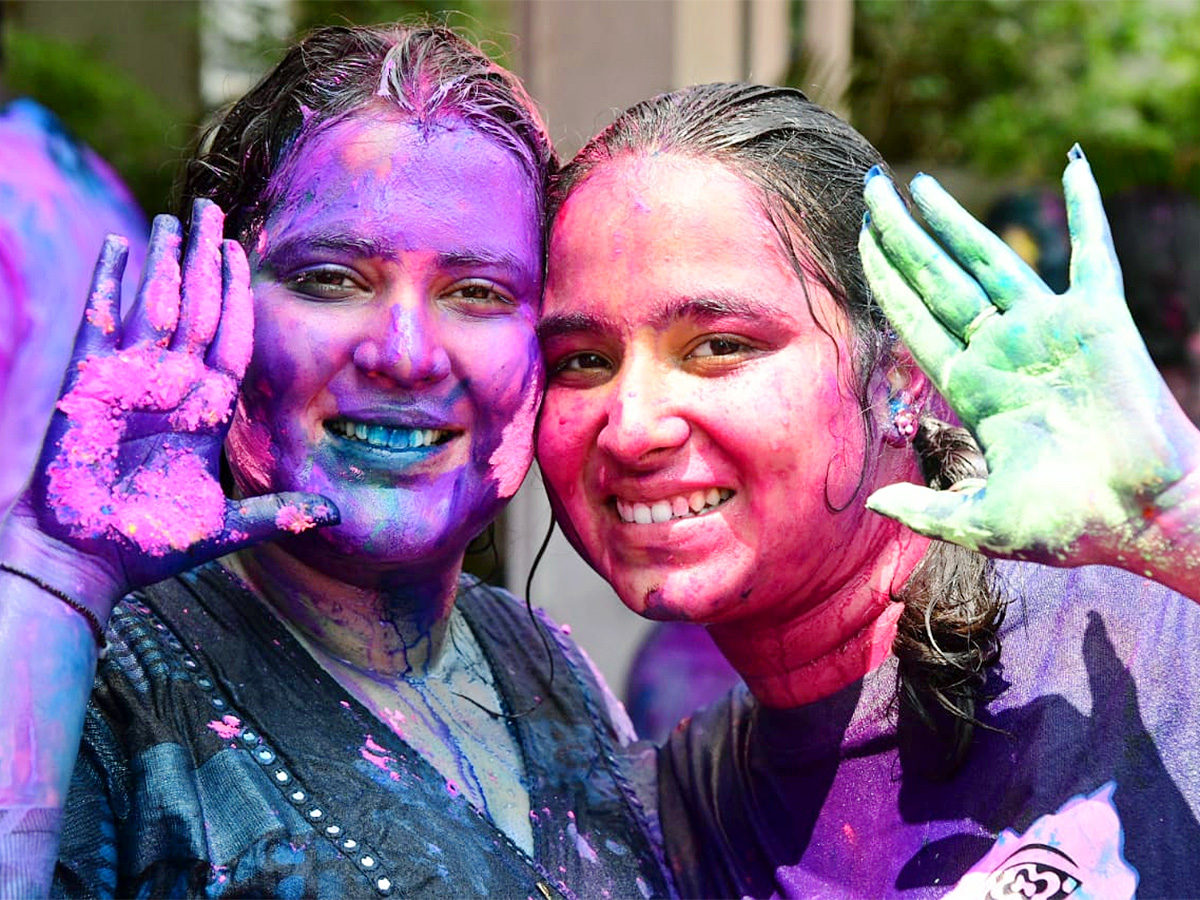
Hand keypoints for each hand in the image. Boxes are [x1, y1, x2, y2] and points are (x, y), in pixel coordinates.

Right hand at [14, 200, 337, 600]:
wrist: (88, 559)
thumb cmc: (152, 544)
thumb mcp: (228, 528)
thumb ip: (280, 513)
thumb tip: (336, 515)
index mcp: (205, 411)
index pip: (229, 338)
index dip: (237, 296)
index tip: (245, 253)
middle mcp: (171, 387)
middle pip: (195, 308)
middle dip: (205, 260)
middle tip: (212, 210)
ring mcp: (129, 381)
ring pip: (154, 306)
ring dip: (165, 261)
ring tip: (178, 219)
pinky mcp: (87, 384)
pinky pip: (99, 322)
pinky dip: (108, 283)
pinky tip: (120, 247)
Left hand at [858, 148, 1199, 570]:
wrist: (1145, 518)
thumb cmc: (1071, 524)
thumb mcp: (982, 521)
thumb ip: (928, 510)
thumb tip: (875, 503)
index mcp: (974, 388)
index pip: (916, 321)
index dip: (886, 282)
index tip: (859, 243)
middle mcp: (1004, 349)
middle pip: (938, 281)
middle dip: (900, 237)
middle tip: (870, 190)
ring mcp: (1050, 330)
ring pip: (989, 260)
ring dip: (954, 221)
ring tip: (916, 184)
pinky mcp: (1101, 319)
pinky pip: (1093, 252)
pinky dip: (1086, 209)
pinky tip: (1072, 165)